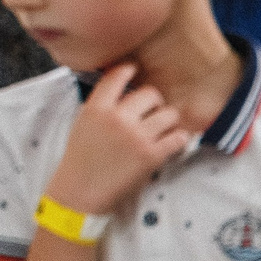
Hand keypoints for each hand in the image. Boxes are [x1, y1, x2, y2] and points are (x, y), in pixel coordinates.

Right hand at [46, 63, 189, 217]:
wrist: (81, 190)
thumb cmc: (82, 158)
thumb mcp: (84, 123)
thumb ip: (103, 105)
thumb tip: (124, 89)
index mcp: (97, 108)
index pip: (116, 77)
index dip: (128, 70)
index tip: (135, 70)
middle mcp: (117, 118)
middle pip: (150, 94)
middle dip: (154, 102)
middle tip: (151, 112)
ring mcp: (136, 136)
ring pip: (169, 114)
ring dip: (168, 120)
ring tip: (162, 128)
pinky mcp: (152, 155)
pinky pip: (178, 137)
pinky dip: (179, 138)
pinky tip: (172, 141)